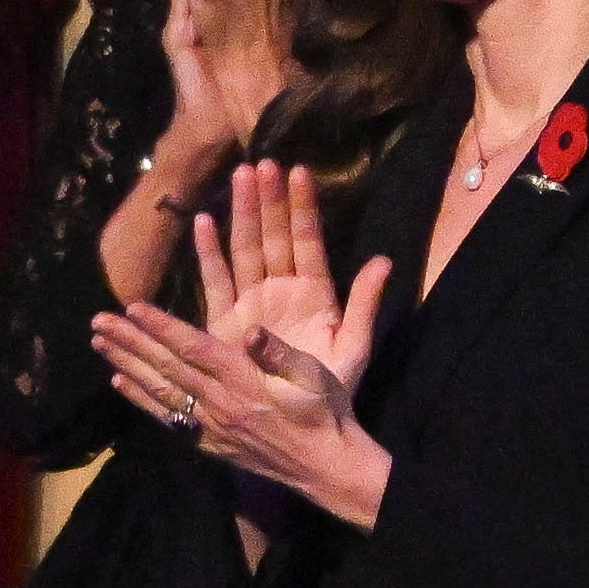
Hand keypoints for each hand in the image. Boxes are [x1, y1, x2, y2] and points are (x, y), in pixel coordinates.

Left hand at [92, 256, 391, 525]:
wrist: (325, 465)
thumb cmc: (325, 412)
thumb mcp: (315, 376)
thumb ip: (280, 354)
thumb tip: (252, 330)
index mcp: (245, 380)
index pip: (195, 348)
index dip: (163, 327)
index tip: (133, 307)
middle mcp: (220, 401)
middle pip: (167, 366)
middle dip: (131, 340)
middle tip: (99, 320)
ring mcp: (210, 423)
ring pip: (160, 389)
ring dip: (127, 364)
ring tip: (100, 343)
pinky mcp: (207, 441)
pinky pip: (168, 417)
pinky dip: (141, 399)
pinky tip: (120, 382)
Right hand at [193, 162, 376, 394]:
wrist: (304, 425)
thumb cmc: (332, 389)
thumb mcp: (355, 345)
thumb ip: (364, 301)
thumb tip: (384, 260)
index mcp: (316, 294)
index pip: (308, 241)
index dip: (303, 207)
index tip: (298, 171)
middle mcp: (282, 291)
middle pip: (274, 237)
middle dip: (268, 200)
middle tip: (260, 162)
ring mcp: (254, 302)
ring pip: (246, 249)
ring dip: (242, 214)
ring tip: (239, 177)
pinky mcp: (227, 321)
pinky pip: (216, 280)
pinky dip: (209, 252)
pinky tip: (204, 222)